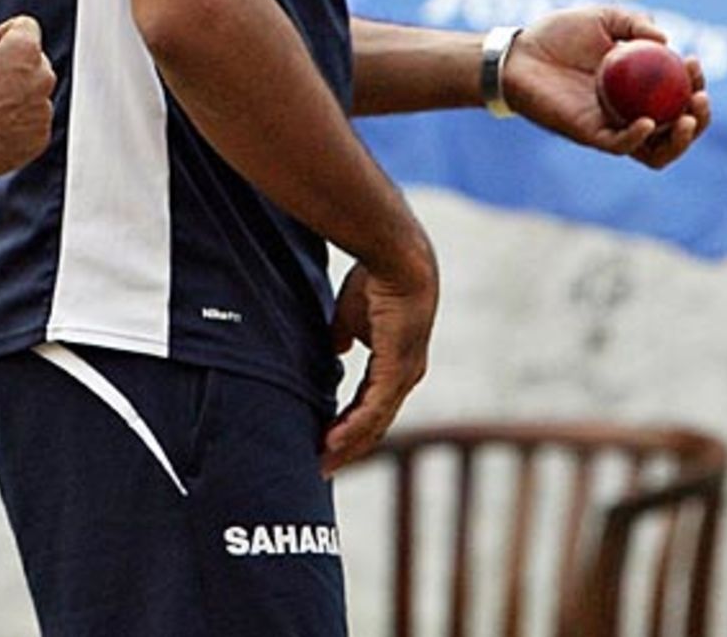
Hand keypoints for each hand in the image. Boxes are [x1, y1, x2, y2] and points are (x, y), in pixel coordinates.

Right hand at [0, 15, 54, 176]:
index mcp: (26, 49)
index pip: (25, 26)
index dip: (0, 34)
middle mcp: (43, 78)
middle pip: (33, 62)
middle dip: (10, 68)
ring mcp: (43, 111)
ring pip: (32, 96)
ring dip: (13, 99)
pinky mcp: (38, 139)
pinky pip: (30, 125)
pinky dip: (15, 126)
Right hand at [322, 238, 438, 477]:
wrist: (397, 260)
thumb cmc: (376, 281)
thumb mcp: (353, 315)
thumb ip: (345, 337)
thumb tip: (337, 351)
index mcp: (395, 365)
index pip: (370, 405)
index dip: (348, 425)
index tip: (324, 442)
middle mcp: (404, 377)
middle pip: (374, 424)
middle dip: (348, 446)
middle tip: (322, 466)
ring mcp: (403, 376)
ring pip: (374, 423)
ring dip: (347, 445)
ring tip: (323, 462)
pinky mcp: (397, 370)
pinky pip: (374, 408)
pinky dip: (353, 428)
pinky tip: (333, 441)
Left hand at [502, 8, 710, 167]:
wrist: (517, 53)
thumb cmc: (555, 35)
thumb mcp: (601, 18)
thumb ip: (633, 23)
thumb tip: (665, 41)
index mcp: (636, 88)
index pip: (677, 97)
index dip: (693, 84)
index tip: (693, 62)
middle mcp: (628, 112)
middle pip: (675, 130)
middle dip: (698, 119)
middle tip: (699, 97)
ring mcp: (609, 126)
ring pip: (655, 150)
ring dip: (679, 140)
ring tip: (686, 117)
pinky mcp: (587, 133)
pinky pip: (618, 145)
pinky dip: (637, 137)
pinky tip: (648, 121)